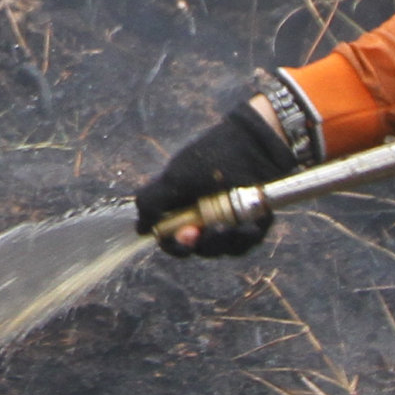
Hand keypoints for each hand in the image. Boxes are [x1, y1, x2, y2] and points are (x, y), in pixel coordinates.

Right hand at [135, 104, 297, 254]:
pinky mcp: (250, 225)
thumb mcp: (175, 177)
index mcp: (181, 208)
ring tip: (227, 226)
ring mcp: (226, 223)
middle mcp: (202, 219)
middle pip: (195, 248)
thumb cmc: (210, 157)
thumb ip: (151, 201)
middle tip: (201, 232)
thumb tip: (140, 230)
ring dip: (221, 242)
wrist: (255, 146)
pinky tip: (246, 225)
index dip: (173, 243)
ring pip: (219, 249)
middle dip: (198, 244)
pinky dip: (244, 237)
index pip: (170, 238)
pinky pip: (244, 243)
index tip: (183, 235)